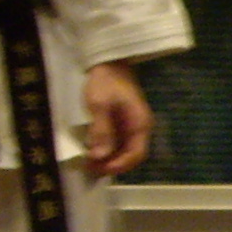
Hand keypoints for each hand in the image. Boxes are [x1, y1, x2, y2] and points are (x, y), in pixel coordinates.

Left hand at [80, 61, 151, 176]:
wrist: (110, 62)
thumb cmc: (106, 82)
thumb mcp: (99, 105)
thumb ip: (101, 131)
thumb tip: (99, 156)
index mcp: (140, 125)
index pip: (136, 154)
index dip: (119, 165)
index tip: (99, 169)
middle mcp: (140, 128)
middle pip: (132, 155)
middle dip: (113, 165)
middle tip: (91, 169)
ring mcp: (133, 126)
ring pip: (126, 150)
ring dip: (110, 159)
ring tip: (90, 162)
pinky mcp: (125, 123)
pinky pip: (120, 142)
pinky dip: (109, 150)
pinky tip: (95, 150)